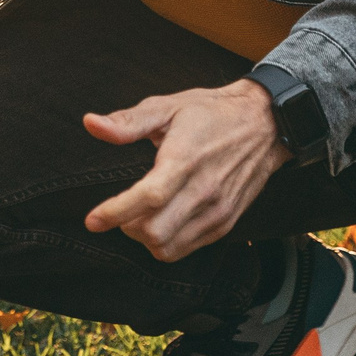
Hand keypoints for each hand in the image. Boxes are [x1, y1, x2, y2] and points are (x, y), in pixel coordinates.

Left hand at [82, 80, 287, 262]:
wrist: (264, 123)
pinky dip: (167, 243)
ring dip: (145, 239)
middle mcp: (204, 190)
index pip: (147, 197)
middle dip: (127, 227)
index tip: (92, 221)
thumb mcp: (167, 107)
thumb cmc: (212, 113)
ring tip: (140, 218)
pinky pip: (187, 248)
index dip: (115, 213)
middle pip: (155, 232)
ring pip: (169, 247)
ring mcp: (217, 210)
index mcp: (184, 159)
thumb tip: (91, 123)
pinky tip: (163, 222)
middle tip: (121, 212)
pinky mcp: (226, 222)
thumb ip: (128, 121)